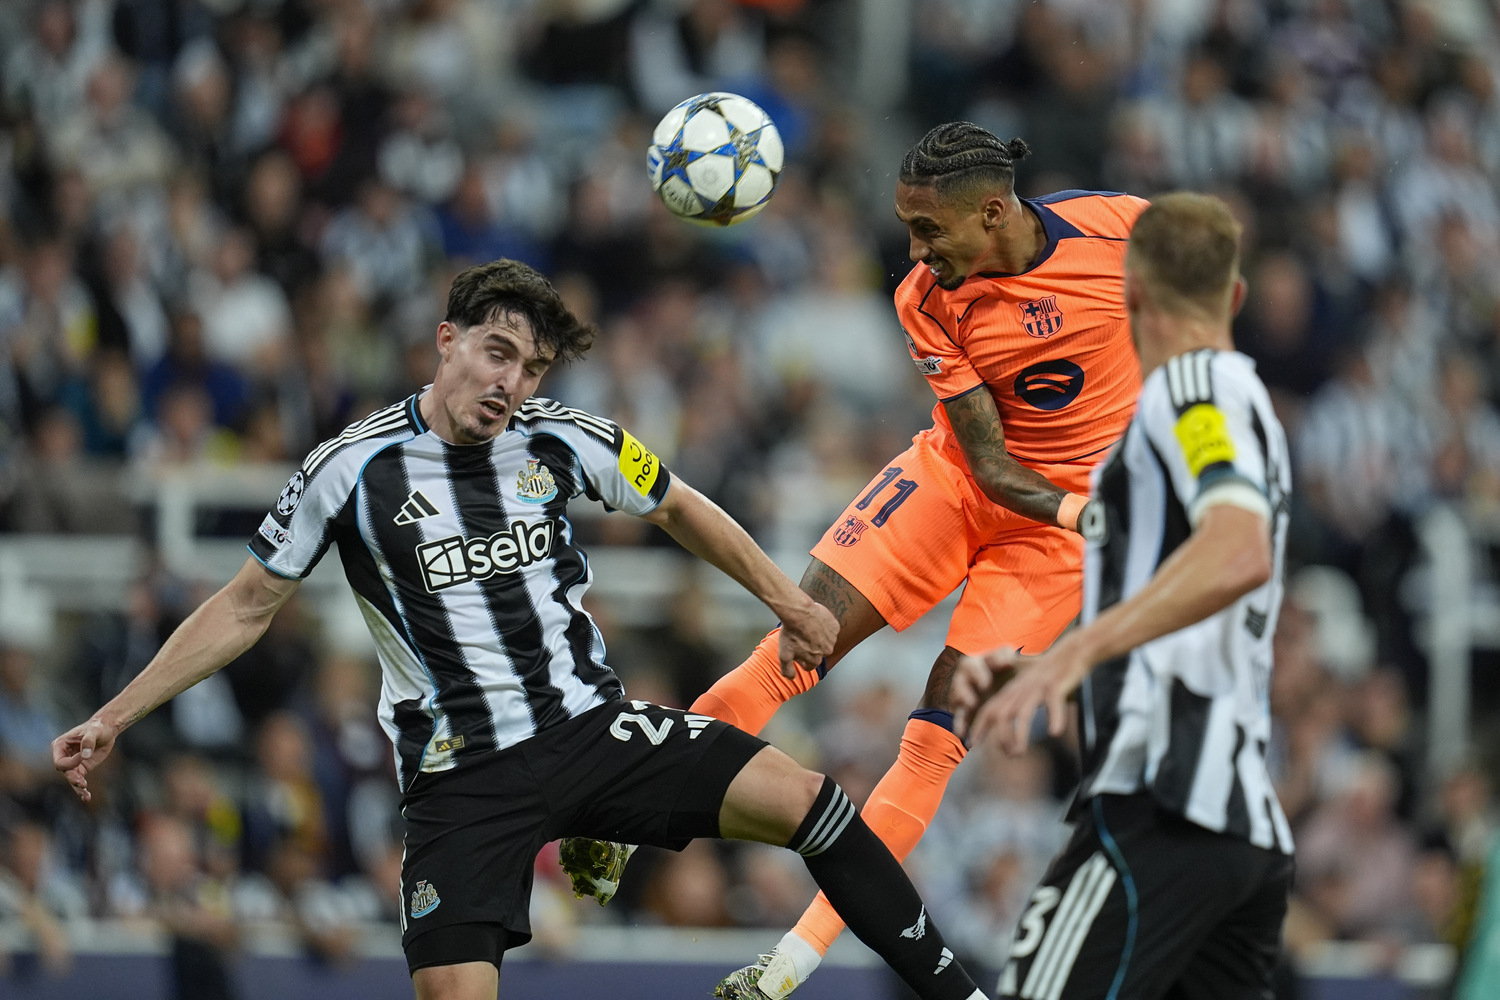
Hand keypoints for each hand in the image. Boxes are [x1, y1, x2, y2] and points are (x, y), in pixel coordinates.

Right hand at [51, 717, 119, 802]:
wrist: (107, 730)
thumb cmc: (98, 727)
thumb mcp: (94, 730)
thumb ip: (88, 741)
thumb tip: (84, 756)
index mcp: (60, 746)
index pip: (60, 761)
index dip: (71, 763)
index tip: (84, 756)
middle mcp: (63, 756)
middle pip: (64, 772)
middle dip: (73, 778)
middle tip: (82, 783)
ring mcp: (72, 764)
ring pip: (71, 779)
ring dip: (78, 788)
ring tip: (86, 794)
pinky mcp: (82, 769)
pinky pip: (79, 781)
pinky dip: (82, 790)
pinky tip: (87, 798)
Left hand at [776, 599, 838, 678]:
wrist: (798, 612)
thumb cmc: (791, 633)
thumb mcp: (784, 655)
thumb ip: (788, 670)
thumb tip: (791, 678)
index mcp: (815, 660)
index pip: (809, 665)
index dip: (801, 658)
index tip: (796, 649)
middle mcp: (826, 651)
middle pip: (818, 653)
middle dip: (811, 648)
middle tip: (801, 638)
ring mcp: (832, 638)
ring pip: (825, 641)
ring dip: (818, 637)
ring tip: (807, 629)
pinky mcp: (834, 626)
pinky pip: (830, 629)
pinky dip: (824, 627)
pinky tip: (814, 623)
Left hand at [956, 637, 1093, 754]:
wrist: (1072, 652)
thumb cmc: (1049, 670)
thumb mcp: (1027, 683)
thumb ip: (1016, 696)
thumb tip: (1009, 717)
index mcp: (1012, 689)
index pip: (989, 709)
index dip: (979, 727)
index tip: (971, 743)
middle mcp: (1021, 689)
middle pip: (1002, 714)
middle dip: (999, 737)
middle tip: (1007, 755)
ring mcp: (1037, 687)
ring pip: (1023, 713)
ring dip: (1019, 735)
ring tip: (1019, 752)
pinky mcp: (1056, 686)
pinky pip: (1053, 703)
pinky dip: (1054, 717)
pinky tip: (1054, 731)